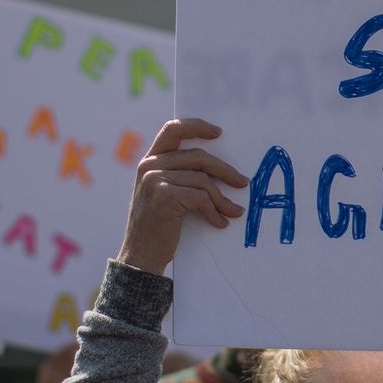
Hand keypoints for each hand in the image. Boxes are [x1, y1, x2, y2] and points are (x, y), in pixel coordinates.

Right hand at [117, 118, 247, 274]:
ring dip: (222, 199)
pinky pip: (201, 197)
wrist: (140, 255)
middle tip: (242, 182)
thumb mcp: (163, 194)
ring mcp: (155, 179)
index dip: (197, 126)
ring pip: (203, 180)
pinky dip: (214, 211)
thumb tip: (218, 168)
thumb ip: (179, 175)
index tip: (218, 133)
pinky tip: (219, 223)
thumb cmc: (157, 228)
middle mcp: (150, 165)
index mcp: (149, 161)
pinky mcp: (165, 195)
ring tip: (233, 211)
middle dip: (224, 170)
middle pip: (198, 156)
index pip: (173, 129)